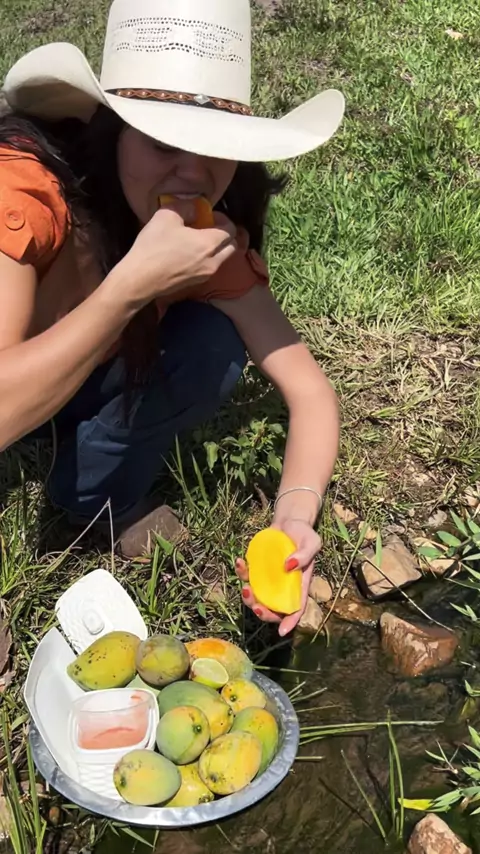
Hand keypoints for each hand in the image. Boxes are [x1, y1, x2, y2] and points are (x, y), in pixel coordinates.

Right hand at [115, 206, 236, 308]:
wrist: (140, 279)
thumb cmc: (154, 246)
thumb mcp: (167, 215)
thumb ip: (186, 206)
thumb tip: (195, 208)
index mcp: (210, 244)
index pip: (230, 230)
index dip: (223, 219)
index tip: (208, 215)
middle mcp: (213, 261)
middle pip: (231, 246)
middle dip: (225, 235)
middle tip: (208, 227)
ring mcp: (205, 275)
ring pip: (221, 258)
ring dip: (216, 247)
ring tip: (197, 240)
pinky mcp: (196, 284)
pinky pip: (209, 267)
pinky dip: (207, 258)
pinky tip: (188, 253)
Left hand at [236, 520, 320, 636]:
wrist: (289, 521)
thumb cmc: (304, 534)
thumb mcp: (312, 542)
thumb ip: (304, 555)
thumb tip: (288, 566)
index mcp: (299, 584)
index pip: (296, 608)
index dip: (290, 622)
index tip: (282, 632)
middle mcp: (282, 586)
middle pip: (273, 608)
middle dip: (263, 613)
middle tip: (256, 607)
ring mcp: (268, 579)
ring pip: (257, 597)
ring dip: (249, 598)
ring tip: (244, 588)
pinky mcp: (257, 569)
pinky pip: (247, 576)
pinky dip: (241, 573)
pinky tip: (240, 562)